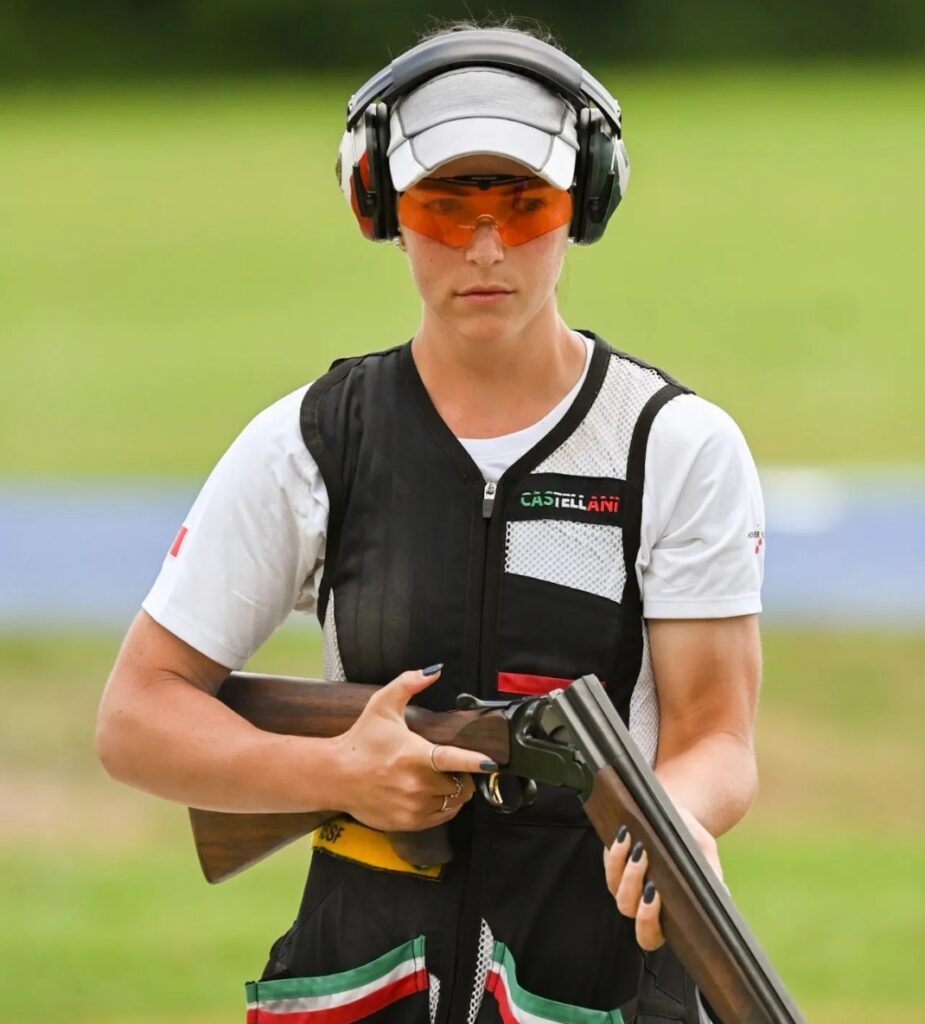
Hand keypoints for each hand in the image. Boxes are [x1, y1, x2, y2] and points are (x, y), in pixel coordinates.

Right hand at [332, 666, 495, 831]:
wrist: (335, 776)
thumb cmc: (361, 739)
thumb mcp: (382, 705)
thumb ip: (409, 683)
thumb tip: (435, 670)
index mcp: (413, 755)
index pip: (452, 759)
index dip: (474, 762)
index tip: (491, 763)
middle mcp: (415, 784)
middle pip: (459, 784)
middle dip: (462, 775)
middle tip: (451, 767)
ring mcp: (412, 806)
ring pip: (453, 803)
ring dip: (454, 792)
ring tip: (442, 779)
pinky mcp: (407, 822)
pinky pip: (441, 818)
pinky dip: (444, 807)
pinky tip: (433, 794)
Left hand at [602, 807, 722, 950]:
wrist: (678, 814)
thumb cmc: (694, 842)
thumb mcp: (705, 853)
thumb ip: (711, 873)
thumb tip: (722, 894)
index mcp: (664, 913)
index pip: (649, 935)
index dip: (648, 923)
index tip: (658, 897)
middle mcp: (639, 902)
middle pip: (627, 909)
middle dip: (633, 890)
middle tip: (649, 876)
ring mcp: (623, 882)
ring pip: (615, 886)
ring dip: (626, 869)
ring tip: (641, 849)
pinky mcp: (613, 860)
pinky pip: (609, 863)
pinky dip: (616, 851)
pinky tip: (626, 835)